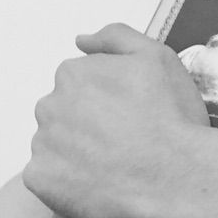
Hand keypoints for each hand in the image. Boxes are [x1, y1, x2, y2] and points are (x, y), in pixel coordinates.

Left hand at [23, 23, 208, 217]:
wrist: (176, 175)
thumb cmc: (171, 117)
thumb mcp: (158, 56)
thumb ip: (117, 37)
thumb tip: (83, 40)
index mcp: (75, 73)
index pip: (83, 82)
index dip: (111, 98)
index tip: (133, 111)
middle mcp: (50, 104)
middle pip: (66, 111)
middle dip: (91, 122)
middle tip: (127, 138)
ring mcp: (43, 143)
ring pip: (58, 144)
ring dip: (80, 150)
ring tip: (118, 162)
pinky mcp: (41, 179)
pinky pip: (50, 177)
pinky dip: (70, 180)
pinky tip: (102, 181)